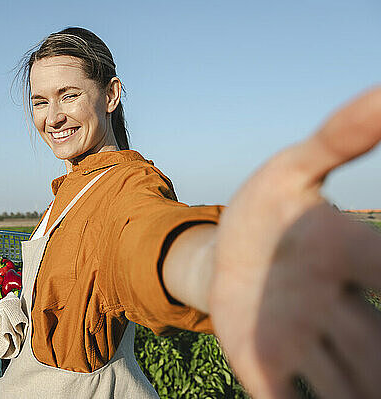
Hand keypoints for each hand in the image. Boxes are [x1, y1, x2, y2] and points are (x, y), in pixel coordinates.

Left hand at [210, 87, 380, 398]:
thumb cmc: (266, 214)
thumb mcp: (294, 169)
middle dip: (378, 362)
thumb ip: (339, 138)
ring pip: (350, 381)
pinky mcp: (265, 365)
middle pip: (377, 347)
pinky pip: (289, 397)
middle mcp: (337, 306)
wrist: (223, 256)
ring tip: (361, 394)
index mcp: (349, 256)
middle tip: (373, 371)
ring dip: (358, 390)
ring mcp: (302, 341)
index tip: (379, 267)